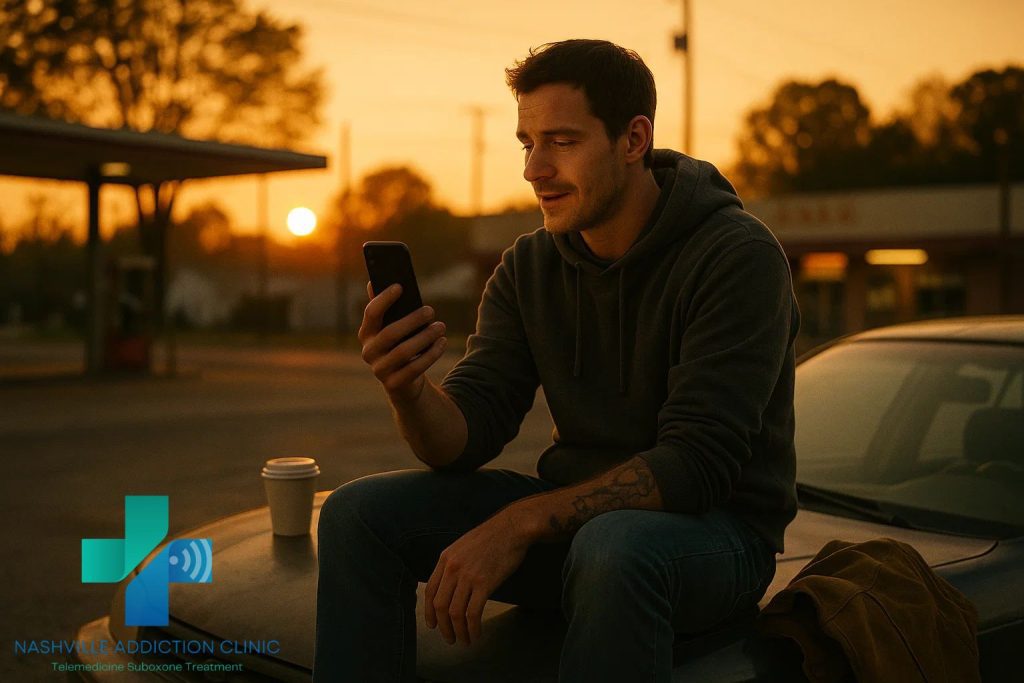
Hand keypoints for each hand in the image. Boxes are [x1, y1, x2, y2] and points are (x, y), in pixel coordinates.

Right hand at [358, 281, 447, 403]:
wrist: (403, 381)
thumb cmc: (400, 345)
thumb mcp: (393, 327)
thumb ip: (385, 308)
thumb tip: (374, 282)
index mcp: (366, 333)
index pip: (371, 314)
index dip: (384, 299)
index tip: (400, 286)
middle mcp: (369, 352)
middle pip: (390, 333)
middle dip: (412, 320)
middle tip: (430, 311)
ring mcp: (380, 370)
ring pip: (404, 352)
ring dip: (425, 337)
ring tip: (441, 327)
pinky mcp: (394, 384)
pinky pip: (415, 368)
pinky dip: (431, 354)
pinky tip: (442, 342)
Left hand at [425, 505, 534, 646]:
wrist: (512, 528)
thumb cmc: (492, 537)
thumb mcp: (463, 546)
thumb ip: (453, 564)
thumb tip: (449, 587)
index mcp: (445, 558)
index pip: (430, 591)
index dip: (430, 612)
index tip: (434, 625)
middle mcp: (452, 568)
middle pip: (440, 606)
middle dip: (443, 627)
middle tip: (450, 639)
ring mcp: (468, 576)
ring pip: (455, 613)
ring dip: (458, 632)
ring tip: (464, 640)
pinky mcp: (484, 583)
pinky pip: (473, 613)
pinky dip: (472, 628)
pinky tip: (476, 634)